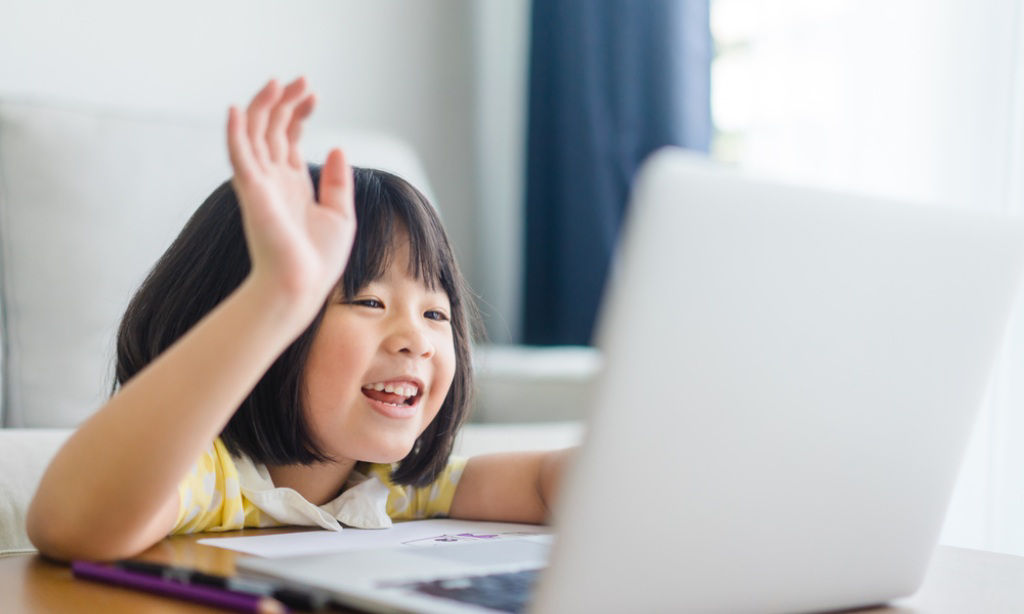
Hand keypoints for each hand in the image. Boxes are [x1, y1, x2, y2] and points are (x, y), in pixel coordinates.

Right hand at [226, 77, 356, 317]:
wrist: (302, 286)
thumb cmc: (318, 260)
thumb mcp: (340, 215)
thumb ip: (338, 182)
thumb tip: (338, 147)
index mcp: (292, 184)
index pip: (289, 138)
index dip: (298, 113)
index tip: (313, 94)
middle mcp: (273, 180)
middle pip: (272, 129)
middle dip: (285, 102)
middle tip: (301, 80)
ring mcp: (260, 184)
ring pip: (255, 134)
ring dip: (264, 106)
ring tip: (279, 83)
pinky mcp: (252, 191)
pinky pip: (239, 156)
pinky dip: (235, 132)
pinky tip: (238, 109)